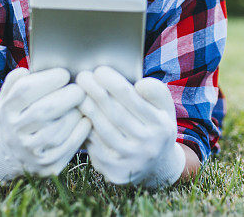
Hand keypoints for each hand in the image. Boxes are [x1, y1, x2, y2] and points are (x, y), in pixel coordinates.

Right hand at [0, 66, 90, 183]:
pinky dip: (81, 130)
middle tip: (80, 88)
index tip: (64, 74)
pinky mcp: (46, 165)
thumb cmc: (19, 116)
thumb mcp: (8, 98)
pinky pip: (69, 145)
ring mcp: (30, 151)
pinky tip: (85, 119)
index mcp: (7, 111)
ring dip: (76, 113)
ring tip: (83, 103)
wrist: (12, 155)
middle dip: (67, 95)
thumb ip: (15, 82)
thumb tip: (26, 70)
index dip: (48, 79)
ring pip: (58, 129)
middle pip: (44, 110)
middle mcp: (15, 132)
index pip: (25, 90)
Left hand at [76, 66, 185, 188]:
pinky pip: (95, 147)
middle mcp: (148, 146)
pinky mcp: (115, 173)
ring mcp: (131, 162)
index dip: (112, 81)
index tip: (99, 70)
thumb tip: (139, 85)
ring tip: (78, 94)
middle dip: (95, 91)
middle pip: (114, 113)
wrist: (158, 167)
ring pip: (102, 130)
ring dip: (87, 109)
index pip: (130, 97)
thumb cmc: (157, 127)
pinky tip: (79, 115)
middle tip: (82, 77)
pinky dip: (86, 129)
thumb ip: (157, 92)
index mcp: (161, 126)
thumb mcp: (165, 108)